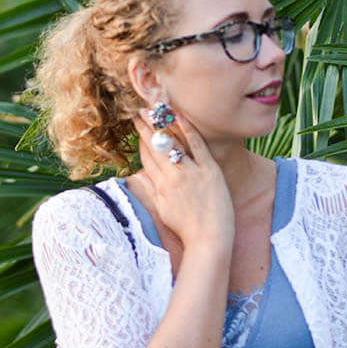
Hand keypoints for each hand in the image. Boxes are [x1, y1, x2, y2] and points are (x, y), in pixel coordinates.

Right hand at [134, 109, 233, 249]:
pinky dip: (188, 129)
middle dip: (146, 126)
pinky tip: (180, 115)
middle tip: (138, 110)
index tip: (137, 125)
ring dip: (161, 123)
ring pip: (172, 142)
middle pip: (155, 146)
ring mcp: (191, 172)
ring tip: (153, 108)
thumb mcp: (163, 210)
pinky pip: (197, 145)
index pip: (147, 157)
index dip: (140, 140)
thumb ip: (151, 190)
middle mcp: (172, 176)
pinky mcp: (209, 170)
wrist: (209, 240)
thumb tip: (137, 177)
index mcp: (160, 186)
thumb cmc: (187, 228)